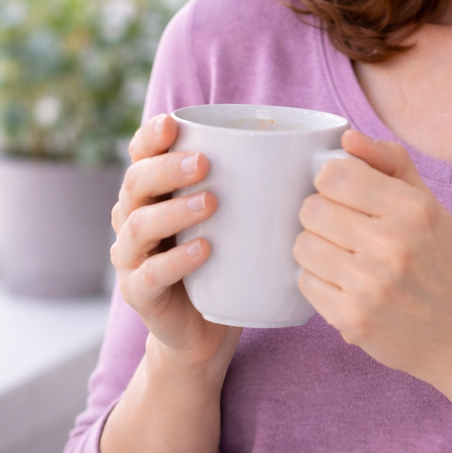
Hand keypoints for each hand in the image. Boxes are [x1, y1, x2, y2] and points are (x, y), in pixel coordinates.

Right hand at [110, 114, 240, 371]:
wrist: (205, 329)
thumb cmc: (226, 257)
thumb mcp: (234, 214)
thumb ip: (253, 181)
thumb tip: (318, 146)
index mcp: (153, 191)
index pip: (140, 154)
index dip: (150, 137)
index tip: (171, 123)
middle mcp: (134, 217)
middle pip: (135, 183)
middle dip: (167, 168)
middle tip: (204, 163)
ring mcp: (132, 258)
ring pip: (139, 226)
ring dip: (174, 210)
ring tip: (210, 203)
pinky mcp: (139, 294)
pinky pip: (150, 275)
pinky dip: (177, 260)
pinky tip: (204, 250)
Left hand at [294, 130, 451, 410]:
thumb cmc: (442, 261)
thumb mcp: (428, 203)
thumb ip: (388, 161)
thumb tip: (346, 137)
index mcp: (412, 209)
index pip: (334, 175)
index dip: (331, 181)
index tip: (343, 193)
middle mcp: (391, 245)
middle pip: (312, 209)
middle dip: (322, 214)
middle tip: (342, 228)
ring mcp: (370, 286)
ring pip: (303, 245)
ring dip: (316, 247)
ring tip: (341, 255)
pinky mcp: (352, 320)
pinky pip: (305, 283)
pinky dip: (318, 280)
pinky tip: (343, 283)